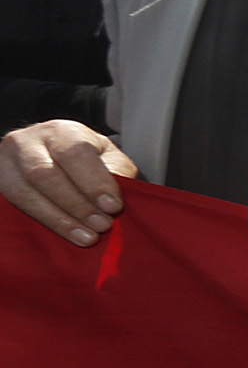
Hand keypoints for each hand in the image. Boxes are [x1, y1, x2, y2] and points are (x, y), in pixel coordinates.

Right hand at [0, 120, 138, 245]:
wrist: (52, 156)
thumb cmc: (86, 160)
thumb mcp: (107, 158)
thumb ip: (116, 173)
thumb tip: (117, 200)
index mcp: (62, 132)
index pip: (74, 153)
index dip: (94, 183)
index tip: (113, 206)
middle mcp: (29, 141)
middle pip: (45, 174)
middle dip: (77, 205)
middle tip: (102, 225)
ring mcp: (8, 161)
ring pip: (25, 192)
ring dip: (60, 219)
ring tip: (88, 236)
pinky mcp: (0, 182)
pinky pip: (16, 205)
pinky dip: (45, 222)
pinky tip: (67, 233)